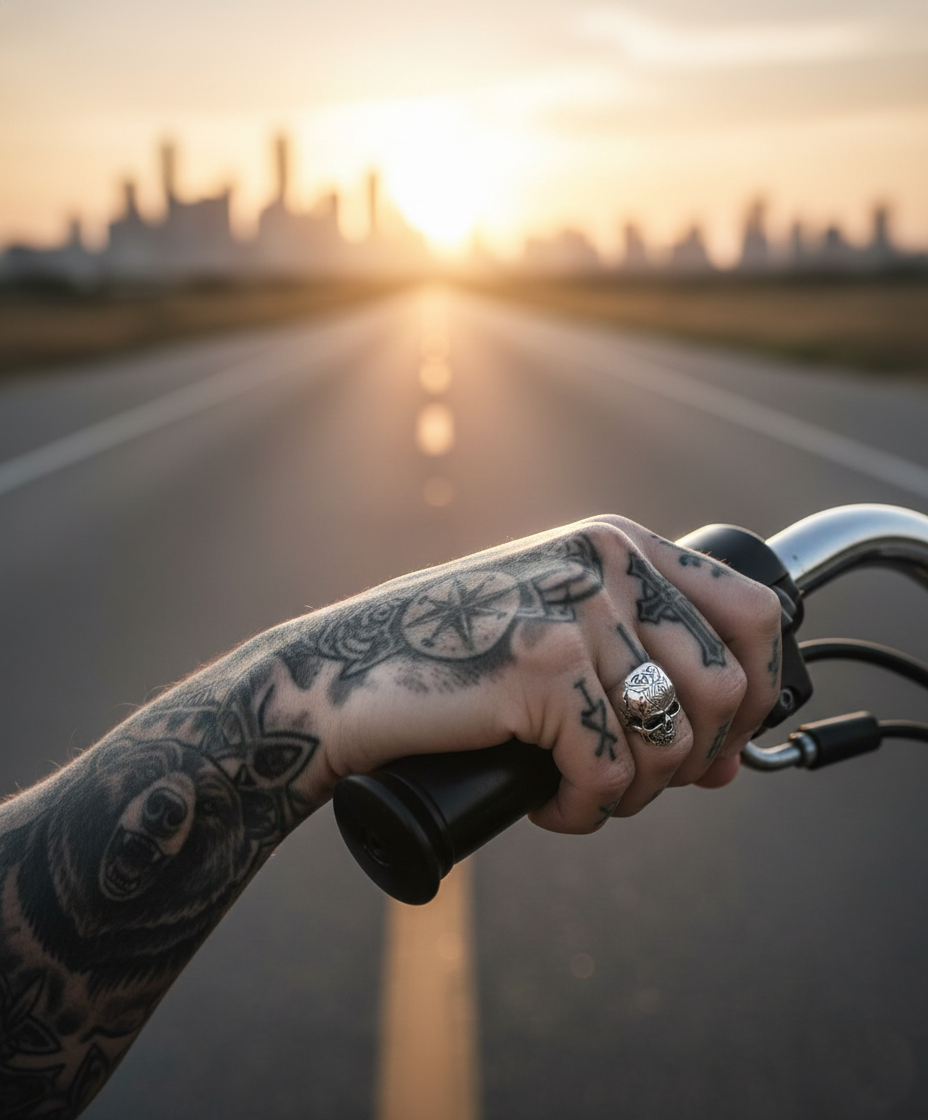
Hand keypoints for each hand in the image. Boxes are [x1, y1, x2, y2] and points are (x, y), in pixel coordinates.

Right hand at [299, 516, 781, 832]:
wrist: (333, 677)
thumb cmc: (444, 662)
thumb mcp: (552, 625)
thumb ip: (633, 655)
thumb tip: (726, 749)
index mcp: (617, 543)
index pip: (753, 613)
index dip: (758, 694)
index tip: (721, 746)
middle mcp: (606, 563)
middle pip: (725, 688)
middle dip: (690, 761)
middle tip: (630, 784)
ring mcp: (575, 611)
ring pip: (673, 741)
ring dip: (635, 793)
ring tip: (583, 795)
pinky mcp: (541, 670)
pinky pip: (609, 775)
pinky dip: (584, 811)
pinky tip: (549, 806)